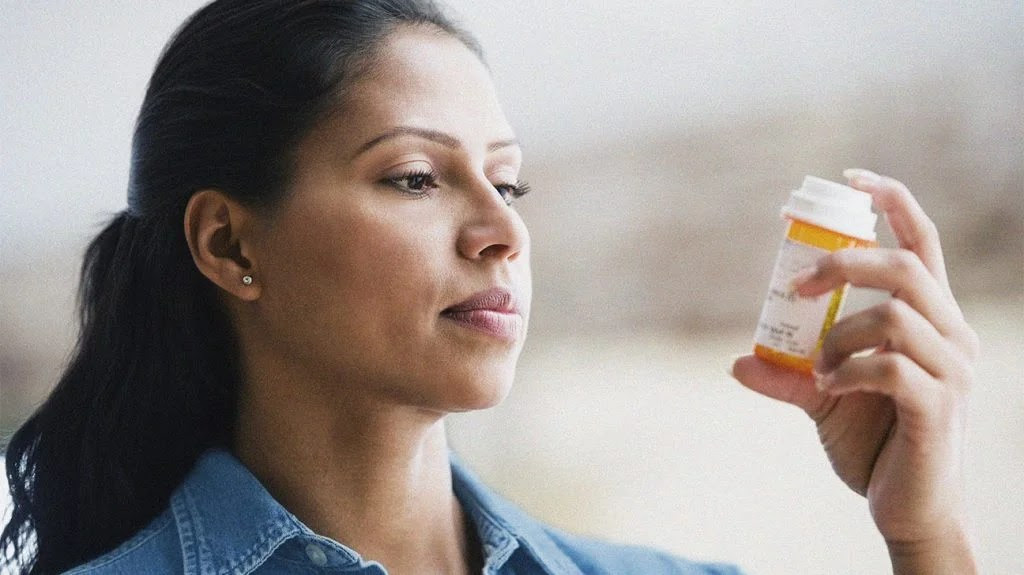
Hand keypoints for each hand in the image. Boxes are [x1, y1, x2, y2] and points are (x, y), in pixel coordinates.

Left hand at [731, 169, 978, 571]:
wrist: (909, 509)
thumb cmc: (876, 443)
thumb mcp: (825, 399)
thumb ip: (789, 374)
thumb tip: (736, 362)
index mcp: (932, 320)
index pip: (923, 242)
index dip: (893, 200)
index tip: (849, 178)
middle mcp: (952, 335)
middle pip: (904, 266)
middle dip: (841, 264)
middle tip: (797, 288)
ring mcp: (952, 371)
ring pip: (893, 316)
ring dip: (837, 336)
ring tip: (818, 369)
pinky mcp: (939, 407)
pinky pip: (888, 367)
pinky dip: (847, 369)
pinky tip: (831, 387)